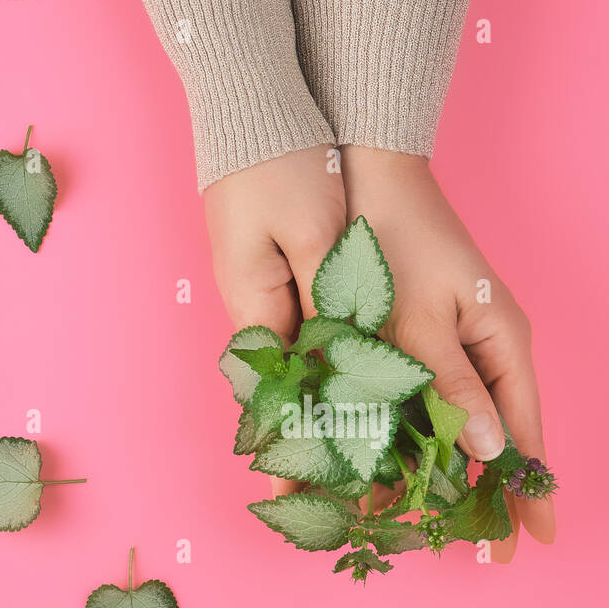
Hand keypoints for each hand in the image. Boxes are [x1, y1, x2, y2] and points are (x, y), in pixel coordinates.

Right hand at [204, 145, 346, 497]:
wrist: (257, 105)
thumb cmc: (284, 162)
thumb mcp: (318, 233)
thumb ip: (336, 303)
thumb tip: (352, 367)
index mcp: (258, 308)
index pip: (278, 397)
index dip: (294, 450)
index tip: (298, 502)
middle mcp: (255, 314)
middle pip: (285, 395)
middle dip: (308, 448)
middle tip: (337, 502)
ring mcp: (264, 299)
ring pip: (297, 373)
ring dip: (321, 416)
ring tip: (352, 469)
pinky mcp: (279, 283)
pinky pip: (305, 343)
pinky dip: (328, 374)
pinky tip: (350, 401)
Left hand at [339, 146, 555, 559]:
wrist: (368, 182)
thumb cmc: (396, 243)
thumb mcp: (420, 319)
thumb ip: (451, 385)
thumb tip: (490, 447)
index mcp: (504, 343)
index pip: (526, 431)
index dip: (529, 488)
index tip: (535, 540)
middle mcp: (491, 350)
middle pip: (502, 437)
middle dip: (494, 493)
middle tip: (485, 551)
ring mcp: (462, 347)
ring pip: (466, 426)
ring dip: (455, 473)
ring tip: (443, 526)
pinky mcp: (428, 343)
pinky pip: (433, 404)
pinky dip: (423, 439)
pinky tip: (406, 471)